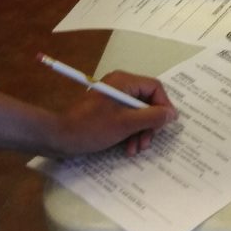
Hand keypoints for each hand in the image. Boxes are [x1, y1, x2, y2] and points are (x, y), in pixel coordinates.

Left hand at [54, 71, 176, 156]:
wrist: (58, 137)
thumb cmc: (92, 127)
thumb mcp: (126, 124)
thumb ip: (152, 117)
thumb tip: (172, 114)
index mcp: (125, 81)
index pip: (155, 88)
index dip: (164, 106)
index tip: (166, 125)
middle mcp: (120, 85)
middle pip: (147, 101)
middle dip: (149, 124)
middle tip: (147, 142)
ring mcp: (113, 98)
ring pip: (137, 113)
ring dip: (140, 131)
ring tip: (136, 149)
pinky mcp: (106, 110)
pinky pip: (126, 118)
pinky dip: (130, 132)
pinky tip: (127, 148)